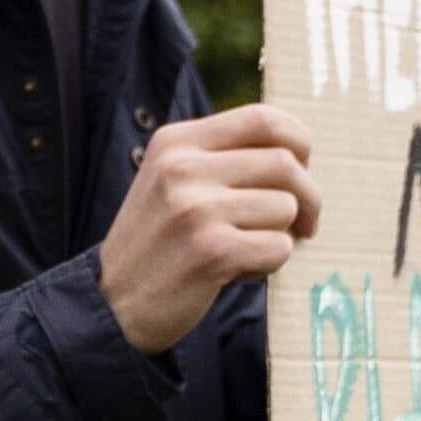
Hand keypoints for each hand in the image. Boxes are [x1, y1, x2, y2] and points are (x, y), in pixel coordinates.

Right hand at [99, 104, 315, 350]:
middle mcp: (182, 168)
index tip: (302, 169)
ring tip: (248, 249)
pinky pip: (278, 248)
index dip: (299, 142)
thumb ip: (221, 158)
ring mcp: (195, 209)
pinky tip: (238, 270)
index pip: (263, 119)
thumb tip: (298, 153)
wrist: (112, 302)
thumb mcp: (173, 181)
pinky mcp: (211, 252)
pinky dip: (269, 264)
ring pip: (286, 208)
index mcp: (176, 142)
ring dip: (281, 235)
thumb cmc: (158, 241)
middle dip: (309, 197)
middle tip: (304, 222)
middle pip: (285, 164)